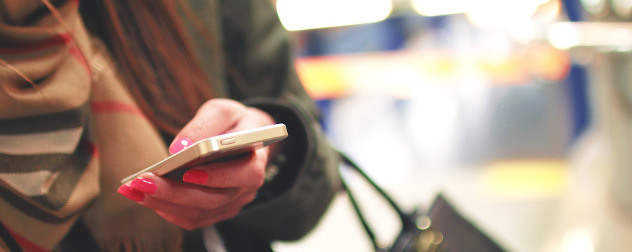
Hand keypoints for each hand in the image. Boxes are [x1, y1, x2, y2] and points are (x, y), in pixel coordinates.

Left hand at [117, 98, 275, 229]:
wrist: (243, 136)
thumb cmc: (233, 122)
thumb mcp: (222, 111)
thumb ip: (203, 124)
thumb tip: (179, 148)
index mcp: (256, 160)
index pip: (244, 174)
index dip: (218, 176)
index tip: (187, 172)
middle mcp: (247, 188)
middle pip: (213, 199)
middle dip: (176, 193)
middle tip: (144, 182)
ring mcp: (233, 202)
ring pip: (200, 213)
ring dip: (165, 204)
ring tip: (135, 189)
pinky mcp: (218, 210)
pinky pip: (194, 219)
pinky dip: (169, 211)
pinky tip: (147, 198)